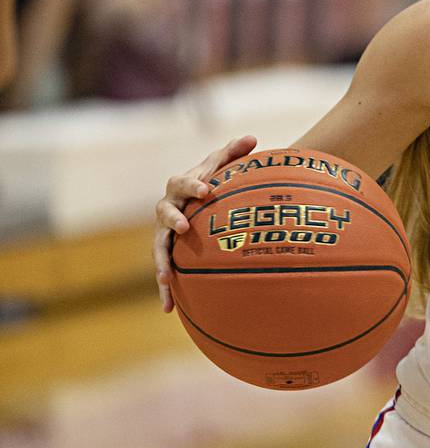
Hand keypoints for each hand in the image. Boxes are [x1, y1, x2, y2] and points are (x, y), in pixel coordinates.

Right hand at [153, 134, 257, 312]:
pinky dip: (165, 289)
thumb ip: (234, 152)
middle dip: (173, 219)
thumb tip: (252, 137)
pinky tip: (169, 310)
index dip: (193, 184)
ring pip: (159, 248)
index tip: (207, 189)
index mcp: (180, 187)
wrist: (200, 201)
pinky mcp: (168, 254)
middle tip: (184, 227)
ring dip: (161, 263)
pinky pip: (165, 271)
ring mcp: (164, 233)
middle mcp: (167, 209)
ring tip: (166, 279)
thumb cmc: (214, 182)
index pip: (183, 183)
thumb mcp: (223, 166)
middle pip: (164, 213)